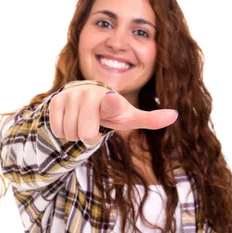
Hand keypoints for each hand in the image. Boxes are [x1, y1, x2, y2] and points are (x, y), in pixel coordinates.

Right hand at [49, 84, 178, 146]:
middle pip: (86, 135)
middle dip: (89, 137)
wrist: (83, 96)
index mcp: (111, 99)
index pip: (111, 103)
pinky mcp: (56, 100)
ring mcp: (71, 96)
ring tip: (82, 122)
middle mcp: (90, 94)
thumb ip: (151, 119)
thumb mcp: (129, 116)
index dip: (110, 103)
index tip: (111, 99)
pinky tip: (71, 120)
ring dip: (76, 134)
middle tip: (93, 126)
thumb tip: (175, 115)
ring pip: (70, 134)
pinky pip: (57, 129)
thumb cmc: (110, 110)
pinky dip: (62, 131)